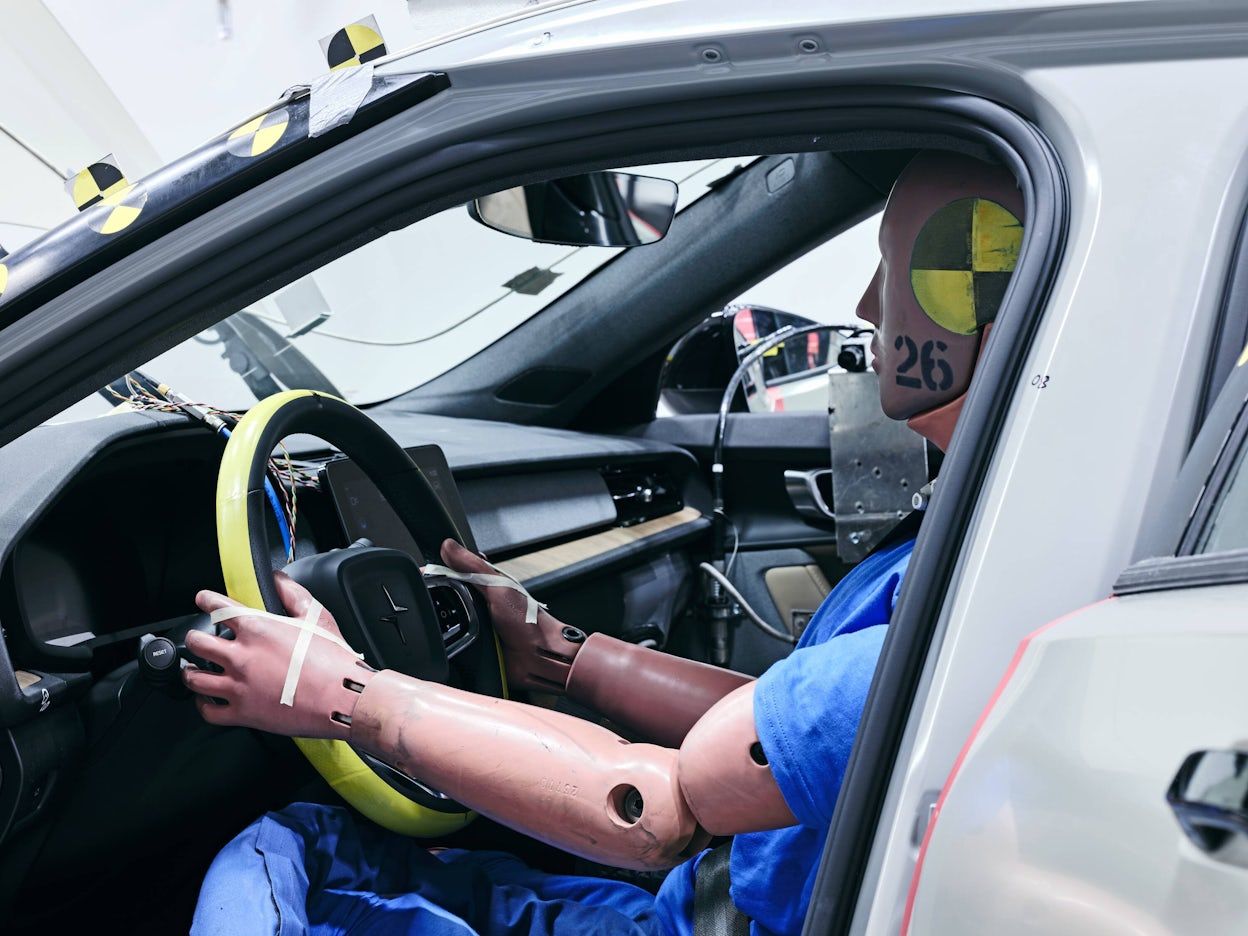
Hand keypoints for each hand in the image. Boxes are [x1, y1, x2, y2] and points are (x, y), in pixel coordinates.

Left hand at [185, 571, 371, 739]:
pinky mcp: (243, 713)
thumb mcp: (316, 616)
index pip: (218, 608)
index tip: (202, 600)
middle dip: (194, 638)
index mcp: (257, 629)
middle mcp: (242, 656)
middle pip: (197, 643)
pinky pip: (208, 711)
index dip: (206, 601)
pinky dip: (202, 704)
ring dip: (190, 671)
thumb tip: (279, 579)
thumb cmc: (332, 659)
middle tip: (197, 639)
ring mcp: (239, 686)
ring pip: (195, 678)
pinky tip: (206, 699)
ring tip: (193, 669)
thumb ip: (293, 593)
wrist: (342, 695)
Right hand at [439, 539, 583, 692]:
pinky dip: (446, 641)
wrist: (538, 656)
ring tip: (440, 623)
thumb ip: (473, 566)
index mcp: (486, 584)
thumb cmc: (529, 620)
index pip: (454, 572)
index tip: (423, 573)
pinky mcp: (470, 645)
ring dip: (442, 623)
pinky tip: (445, 641)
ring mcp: (473, 625)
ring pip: (445, 620)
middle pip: (446, 597)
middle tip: (428, 600)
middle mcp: (479, 604)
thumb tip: (449, 546)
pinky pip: (450, 642)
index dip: (439, 572)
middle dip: (437, 600)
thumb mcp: (498, 586)